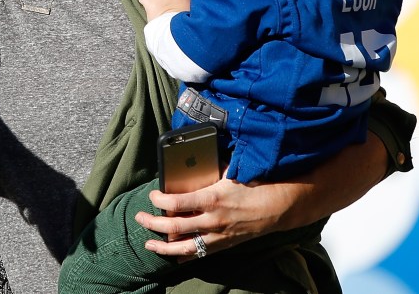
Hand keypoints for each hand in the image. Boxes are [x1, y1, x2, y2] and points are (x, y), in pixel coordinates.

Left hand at [134, 177, 299, 259]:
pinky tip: (173, 255)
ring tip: (148, 243)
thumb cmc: (253, 183)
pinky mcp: (224, 244)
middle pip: (175, 227)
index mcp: (212, 198)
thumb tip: (189, 162)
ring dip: (164, 246)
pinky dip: (185, 255)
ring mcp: (218, 235)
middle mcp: (213, 220)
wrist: (278, 205)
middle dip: (153, 223)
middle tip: (139, 218)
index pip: (177, 203)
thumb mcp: (228, 171)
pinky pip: (201, 253)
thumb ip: (207, 170)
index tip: (152, 195)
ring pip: (185, 247)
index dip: (160, 200)